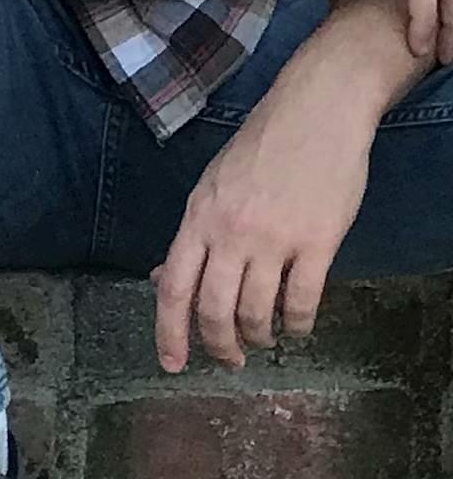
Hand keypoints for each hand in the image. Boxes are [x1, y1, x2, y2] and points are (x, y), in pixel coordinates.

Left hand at [151, 70, 378, 370]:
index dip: (168, 332)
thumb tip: (161, 278)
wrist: (314, 114)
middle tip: (229, 360)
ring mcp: (274, 239)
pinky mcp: (317, 243)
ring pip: (257, 311)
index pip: (171, 287)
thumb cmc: (259, 150)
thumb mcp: (210, 188)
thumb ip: (192, 237)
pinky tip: (299, 327)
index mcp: (197, 219)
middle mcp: (229, 233)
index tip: (171, 364)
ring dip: (259, 336)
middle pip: (213, 308)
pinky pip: (303, 300)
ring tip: (263, 339)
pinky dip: (299, 324)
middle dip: (218, 345)